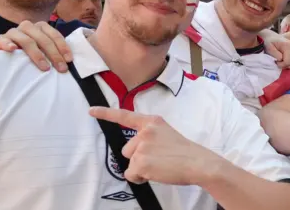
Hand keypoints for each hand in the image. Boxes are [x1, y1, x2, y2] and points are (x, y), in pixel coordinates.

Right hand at [0, 20, 71, 71]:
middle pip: (43, 39)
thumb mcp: (44, 51)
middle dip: (54, 54)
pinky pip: (2, 40)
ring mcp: (13, 32)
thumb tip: (70, 61)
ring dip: (37, 54)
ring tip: (44, 67)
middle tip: (60, 68)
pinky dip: (8, 44)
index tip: (69, 60)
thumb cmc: (29, 55)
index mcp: (40, 27)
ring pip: (26, 40)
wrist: (6, 56)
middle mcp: (27, 26)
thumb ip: (55, 51)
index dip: (63, 47)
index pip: (54, 35)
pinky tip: (13, 49)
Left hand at [89, 107, 220, 185]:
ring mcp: (141, 146)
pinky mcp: (140, 161)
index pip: (124, 116)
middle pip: (127, 149)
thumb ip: (150, 136)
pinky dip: (141, 178)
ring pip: (130, 163)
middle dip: (138, 158)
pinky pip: (131, 174)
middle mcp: (144, 131)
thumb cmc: (185, 152)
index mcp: (152, 122)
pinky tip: (156, 173)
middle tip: (159, 159)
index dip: (105, 113)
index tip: (90, 111)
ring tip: (160, 166)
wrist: (198, 162)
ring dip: (140, 168)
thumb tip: (136, 151)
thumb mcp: (167, 134)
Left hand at [262, 33, 289, 68]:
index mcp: (287, 46)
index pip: (287, 62)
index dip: (280, 64)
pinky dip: (286, 61)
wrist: (270, 36)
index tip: (274, 61)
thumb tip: (281, 60)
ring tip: (278, 58)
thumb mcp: (269, 48)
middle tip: (275, 60)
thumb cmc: (268, 42)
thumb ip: (276, 55)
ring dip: (284, 62)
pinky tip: (281, 57)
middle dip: (282, 64)